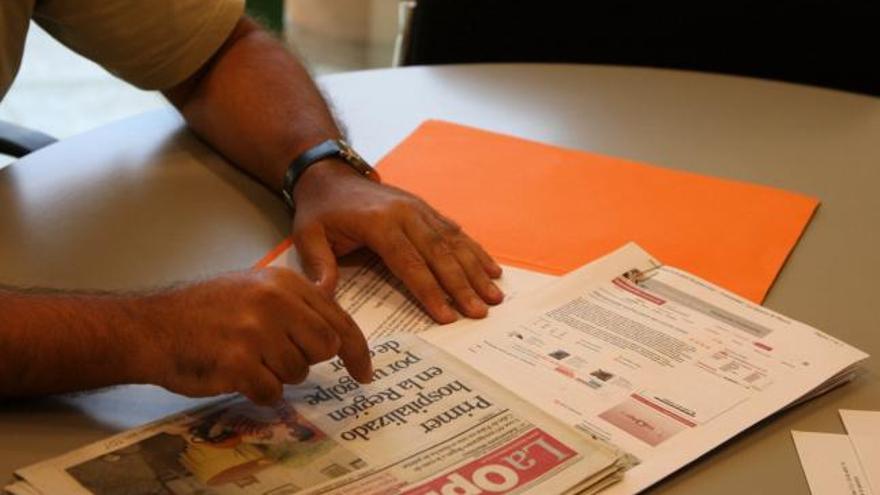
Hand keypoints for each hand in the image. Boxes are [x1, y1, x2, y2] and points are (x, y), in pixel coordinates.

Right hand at [132, 268, 370, 404]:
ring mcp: (257, 332)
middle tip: (273, 354)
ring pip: (298, 372)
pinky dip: (258, 391)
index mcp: (284, 282)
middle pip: (324, 348)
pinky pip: (271, 392)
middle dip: (305, 359)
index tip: (364, 372)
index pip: (338, 319)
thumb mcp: (254, 286)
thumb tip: (335, 318)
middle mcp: (274, 302)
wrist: (150, 326)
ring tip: (245, 356)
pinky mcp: (238, 363)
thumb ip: (297, 300)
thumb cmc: (203, 310)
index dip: (357, 350)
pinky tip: (235, 373)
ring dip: (276, 375)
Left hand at [291, 159, 503, 323]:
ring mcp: (420, 209)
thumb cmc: (320, 210)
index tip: (446, 315)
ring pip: (454, 242)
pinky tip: (492, 268)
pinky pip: (455, 231)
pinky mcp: (426, 209)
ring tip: (495, 295)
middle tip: (481, 311)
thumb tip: (323, 298)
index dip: (429, 290)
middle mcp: (406, 214)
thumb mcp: (307, 236)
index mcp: (379, 223)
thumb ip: (318, 266)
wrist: (331, 173)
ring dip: (476, 270)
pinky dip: (475, 250)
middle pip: (439, 254)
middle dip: (462, 285)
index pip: (408, 262)